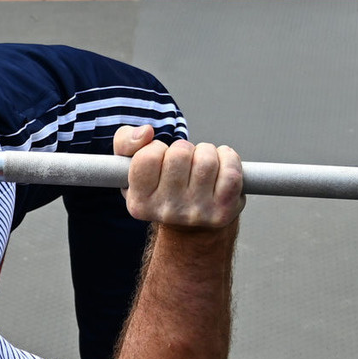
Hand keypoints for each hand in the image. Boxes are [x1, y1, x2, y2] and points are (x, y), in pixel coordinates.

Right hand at [116, 124, 242, 229]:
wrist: (191, 226)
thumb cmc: (161, 187)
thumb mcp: (132, 165)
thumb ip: (126, 141)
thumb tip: (145, 132)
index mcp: (140, 203)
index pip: (147, 158)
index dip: (156, 149)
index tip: (160, 158)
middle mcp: (167, 212)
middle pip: (180, 154)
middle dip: (184, 148)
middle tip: (183, 162)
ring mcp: (196, 213)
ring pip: (207, 160)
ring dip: (206, 152)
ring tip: (201, 164)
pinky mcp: (222, 212)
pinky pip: (231, 173)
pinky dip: (229, 159)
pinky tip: (221, 166)